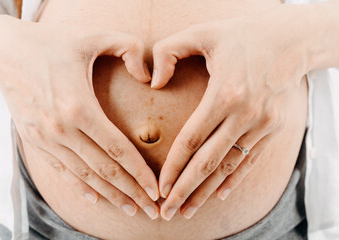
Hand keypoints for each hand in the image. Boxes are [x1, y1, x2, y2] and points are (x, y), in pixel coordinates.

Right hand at [0, 14, 158, 218]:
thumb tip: (150, 77)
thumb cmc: (50, 43)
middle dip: (130, 193)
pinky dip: (80, 188)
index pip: (117, 149)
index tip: (156, 189)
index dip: (139, 173)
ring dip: (109, 195)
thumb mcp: (92, 37)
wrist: (3, 51)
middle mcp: (61, 129)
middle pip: (104, 170)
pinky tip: (95, 199)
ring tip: (130, 208)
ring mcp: (45, 138)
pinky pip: (62, 171)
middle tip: (151, 210)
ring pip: (84, 176)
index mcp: (78, 107)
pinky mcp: (34, 141)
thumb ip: (129, 47)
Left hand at [151, 6, 309, 219]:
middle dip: (186, 190)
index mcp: (226, 93)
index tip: (160, 188)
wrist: (293, 39)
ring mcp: (264, 124)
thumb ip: (169, 52)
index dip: (174, 167)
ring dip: (207, 192)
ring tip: (188, 211)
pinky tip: (219, 196)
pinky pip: (251, 161)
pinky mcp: (274, 128)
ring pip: (230, 168)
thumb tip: (153, 82)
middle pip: (210, 162)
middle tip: (167, 212)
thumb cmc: (244, 34)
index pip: (192, 140)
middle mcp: (246, 114)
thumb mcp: (203, 32)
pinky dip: (234, 181)